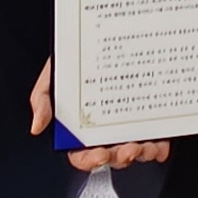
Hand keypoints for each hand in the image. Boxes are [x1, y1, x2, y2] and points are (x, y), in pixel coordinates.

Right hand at [31, 57, 168, 173]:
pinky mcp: (144, 117)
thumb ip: (43, 102)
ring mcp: (125, 125)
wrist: (92, 37)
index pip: (82, 155)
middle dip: (121, 158)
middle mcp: (103, 131)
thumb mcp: (51, 79)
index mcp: (79, 130)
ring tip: (147, 147)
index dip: (91, 160)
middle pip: (112, 155)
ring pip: (134, 150)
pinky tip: (161, 146)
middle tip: (129, 149)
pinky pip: (153, 136)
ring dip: (142, 154)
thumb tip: (37, 126)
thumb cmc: (70, 62)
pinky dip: (159, 146)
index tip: (100, 154)